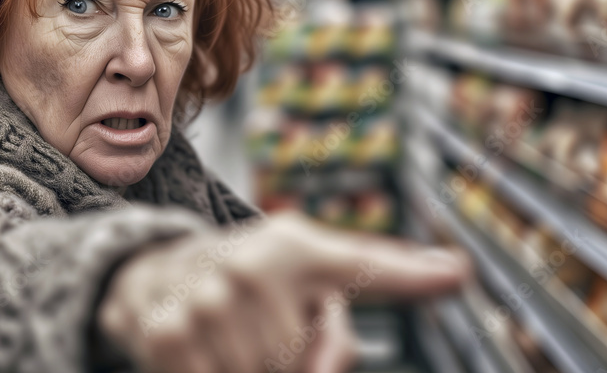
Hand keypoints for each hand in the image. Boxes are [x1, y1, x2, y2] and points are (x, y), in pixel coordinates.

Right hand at [97, 211, 468, 372]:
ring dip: (257, 372)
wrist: (150, 270)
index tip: (456, 272)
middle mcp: (251, 267)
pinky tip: (208, 353)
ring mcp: (207, 304)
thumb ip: (348, 303)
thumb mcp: (299, 269)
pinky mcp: (169, 339)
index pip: (361, 265)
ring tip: (234, 338)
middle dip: (295, 359)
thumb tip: (397, 312)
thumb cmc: (246, 275)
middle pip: (309, 361)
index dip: (412, 274)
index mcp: (293, 246)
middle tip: (263, 327)